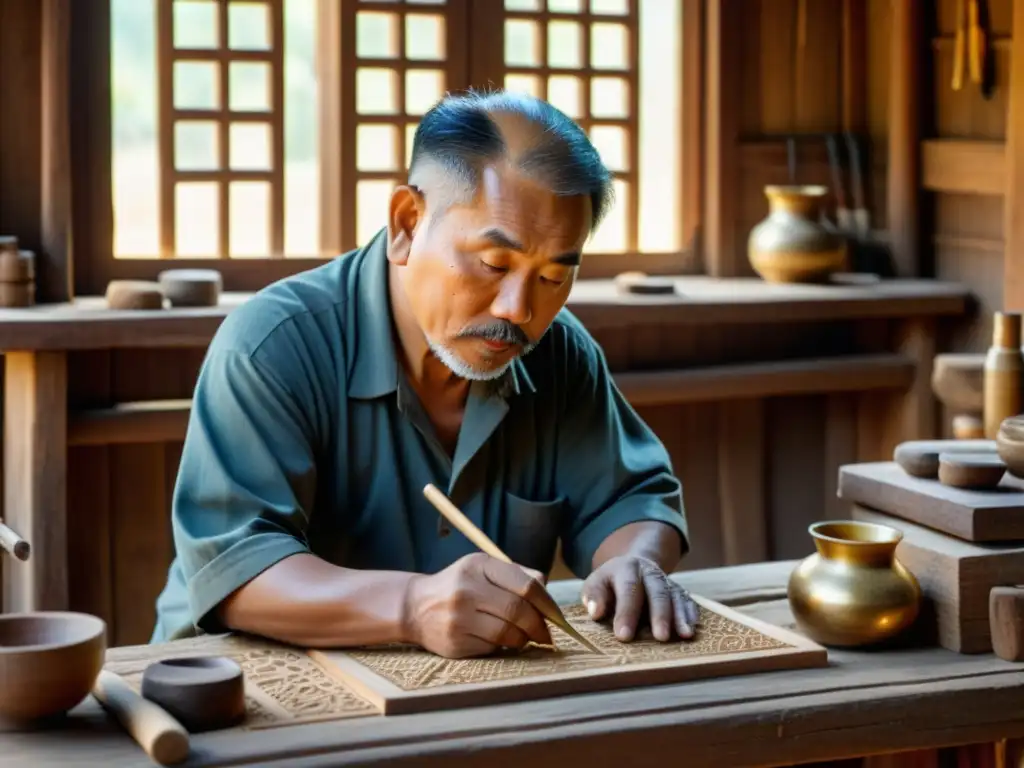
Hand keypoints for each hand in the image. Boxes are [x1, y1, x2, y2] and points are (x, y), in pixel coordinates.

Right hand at [403, 553, 553, 657]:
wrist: (415, 607)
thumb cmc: (458, 586)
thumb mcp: (482, 569)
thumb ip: (516, 575)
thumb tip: (546, 589)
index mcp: (478, 566)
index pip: (525, 585)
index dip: (547, 603)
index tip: (556, 615)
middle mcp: (467, 590)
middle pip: (518, 611)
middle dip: (538, 625)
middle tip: (545, 634)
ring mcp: (459, 619)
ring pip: (508, 634)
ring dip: (523, 639)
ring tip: (524, 637)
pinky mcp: (455, 644)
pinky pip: (492, 648)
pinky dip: (503, 647)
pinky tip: (501, 641)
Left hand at [581, 555, 698, 642]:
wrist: (632, 567)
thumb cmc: (610, 583)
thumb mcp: (596, 583)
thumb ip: (594, 596)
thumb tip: (595, 612)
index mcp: (626, 568)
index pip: (628, 589)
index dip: (626, 612)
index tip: (623, 636)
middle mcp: (649, 572)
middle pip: (657, 591)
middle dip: (660, 614)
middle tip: (661, 637)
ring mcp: (666, 581)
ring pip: (675, 596)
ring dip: (680, 616)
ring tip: (684, 635)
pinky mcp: (678, 590)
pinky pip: (687, 600)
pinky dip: (691, 614)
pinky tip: (692, 630)